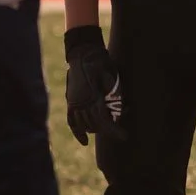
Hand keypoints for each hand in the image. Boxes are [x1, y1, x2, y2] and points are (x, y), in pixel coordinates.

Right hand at [64, 25, 126, 145]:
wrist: (83, 53)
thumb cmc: (101, 63)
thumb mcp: (112, 77)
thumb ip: (115, 96)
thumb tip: (120, 112)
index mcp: (92, 97)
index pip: (104, 121)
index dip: (115, 131)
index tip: (125, 137)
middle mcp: (81, 103)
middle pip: (96, 125)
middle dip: (110, 126)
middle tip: (124, 116)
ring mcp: (74, 103)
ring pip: (86, 125)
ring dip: (98, 127)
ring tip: (111, 119)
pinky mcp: (70, 101)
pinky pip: (72, 122)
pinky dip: (78, 132)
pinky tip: (85, 141)